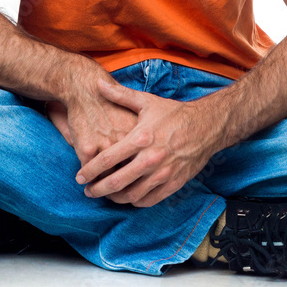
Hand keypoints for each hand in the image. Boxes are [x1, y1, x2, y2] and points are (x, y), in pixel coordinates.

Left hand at [74, 78, 218, 206]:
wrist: (206, 126)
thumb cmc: (173, 113)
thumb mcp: (146, 101)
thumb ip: (119, 95)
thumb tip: (98, 84)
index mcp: (140, 138)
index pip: (107, 159)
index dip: (89, 170)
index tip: (79, 177)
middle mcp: (150, 159)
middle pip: (117, 182)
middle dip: (98, 189)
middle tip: (87, 191)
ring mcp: (163, 174)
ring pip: (132, 195)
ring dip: (115, 198)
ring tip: (105, 194)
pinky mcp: (174, 184)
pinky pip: (150, 200)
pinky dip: (135, 202)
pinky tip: (127, 197)